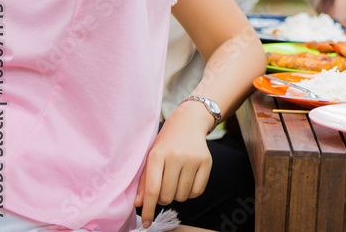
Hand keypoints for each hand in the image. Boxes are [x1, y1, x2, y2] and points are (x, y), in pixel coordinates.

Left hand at [134, 103, 213, 226]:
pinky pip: (197, 191)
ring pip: (182, 196)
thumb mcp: (150, 157)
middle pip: (167, 196)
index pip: (152, 190)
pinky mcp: (207, 161)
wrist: (188, 123)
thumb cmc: (165, 144)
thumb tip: (139, 204)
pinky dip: (191, 193)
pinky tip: (187, 181)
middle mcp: (176, 156)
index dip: (148, 210)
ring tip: (176, 182)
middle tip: (164, 189)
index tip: (146, 223)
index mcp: (157, 155)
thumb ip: (143, 181)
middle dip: (164, 199)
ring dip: (177, 195)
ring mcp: (193, 159)